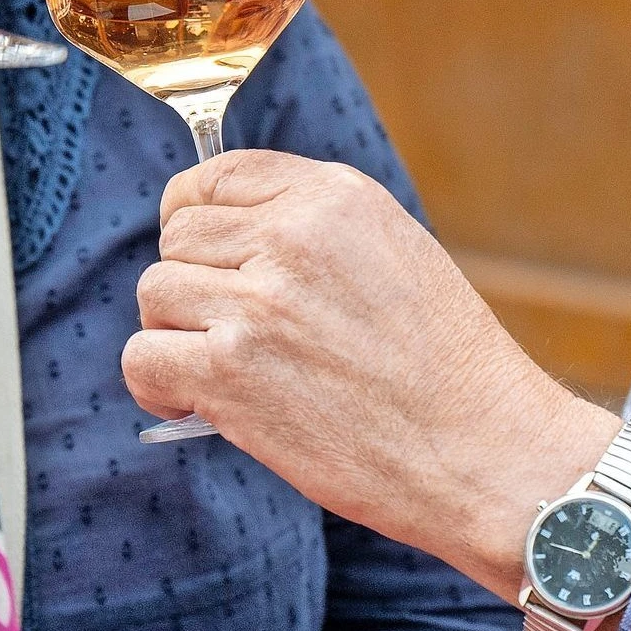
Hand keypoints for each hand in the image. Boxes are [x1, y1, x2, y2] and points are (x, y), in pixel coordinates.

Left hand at [121, 149, 618, 599]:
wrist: (488, 454)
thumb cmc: (446, 370)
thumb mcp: (392, 253)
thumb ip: (310, 229)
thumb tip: (219, 234)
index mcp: (333, 197)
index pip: (216, 176)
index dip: (194, 217)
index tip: (201, 253)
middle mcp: (290, 235)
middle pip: (178, 238)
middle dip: (194, 285)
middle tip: (232, 333)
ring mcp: (257, 302)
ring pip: (155, 294)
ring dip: (177, 335)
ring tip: (225, 371)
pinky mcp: (230, 370)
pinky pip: (142, 358)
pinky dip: (158, 385)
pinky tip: (195, 403)